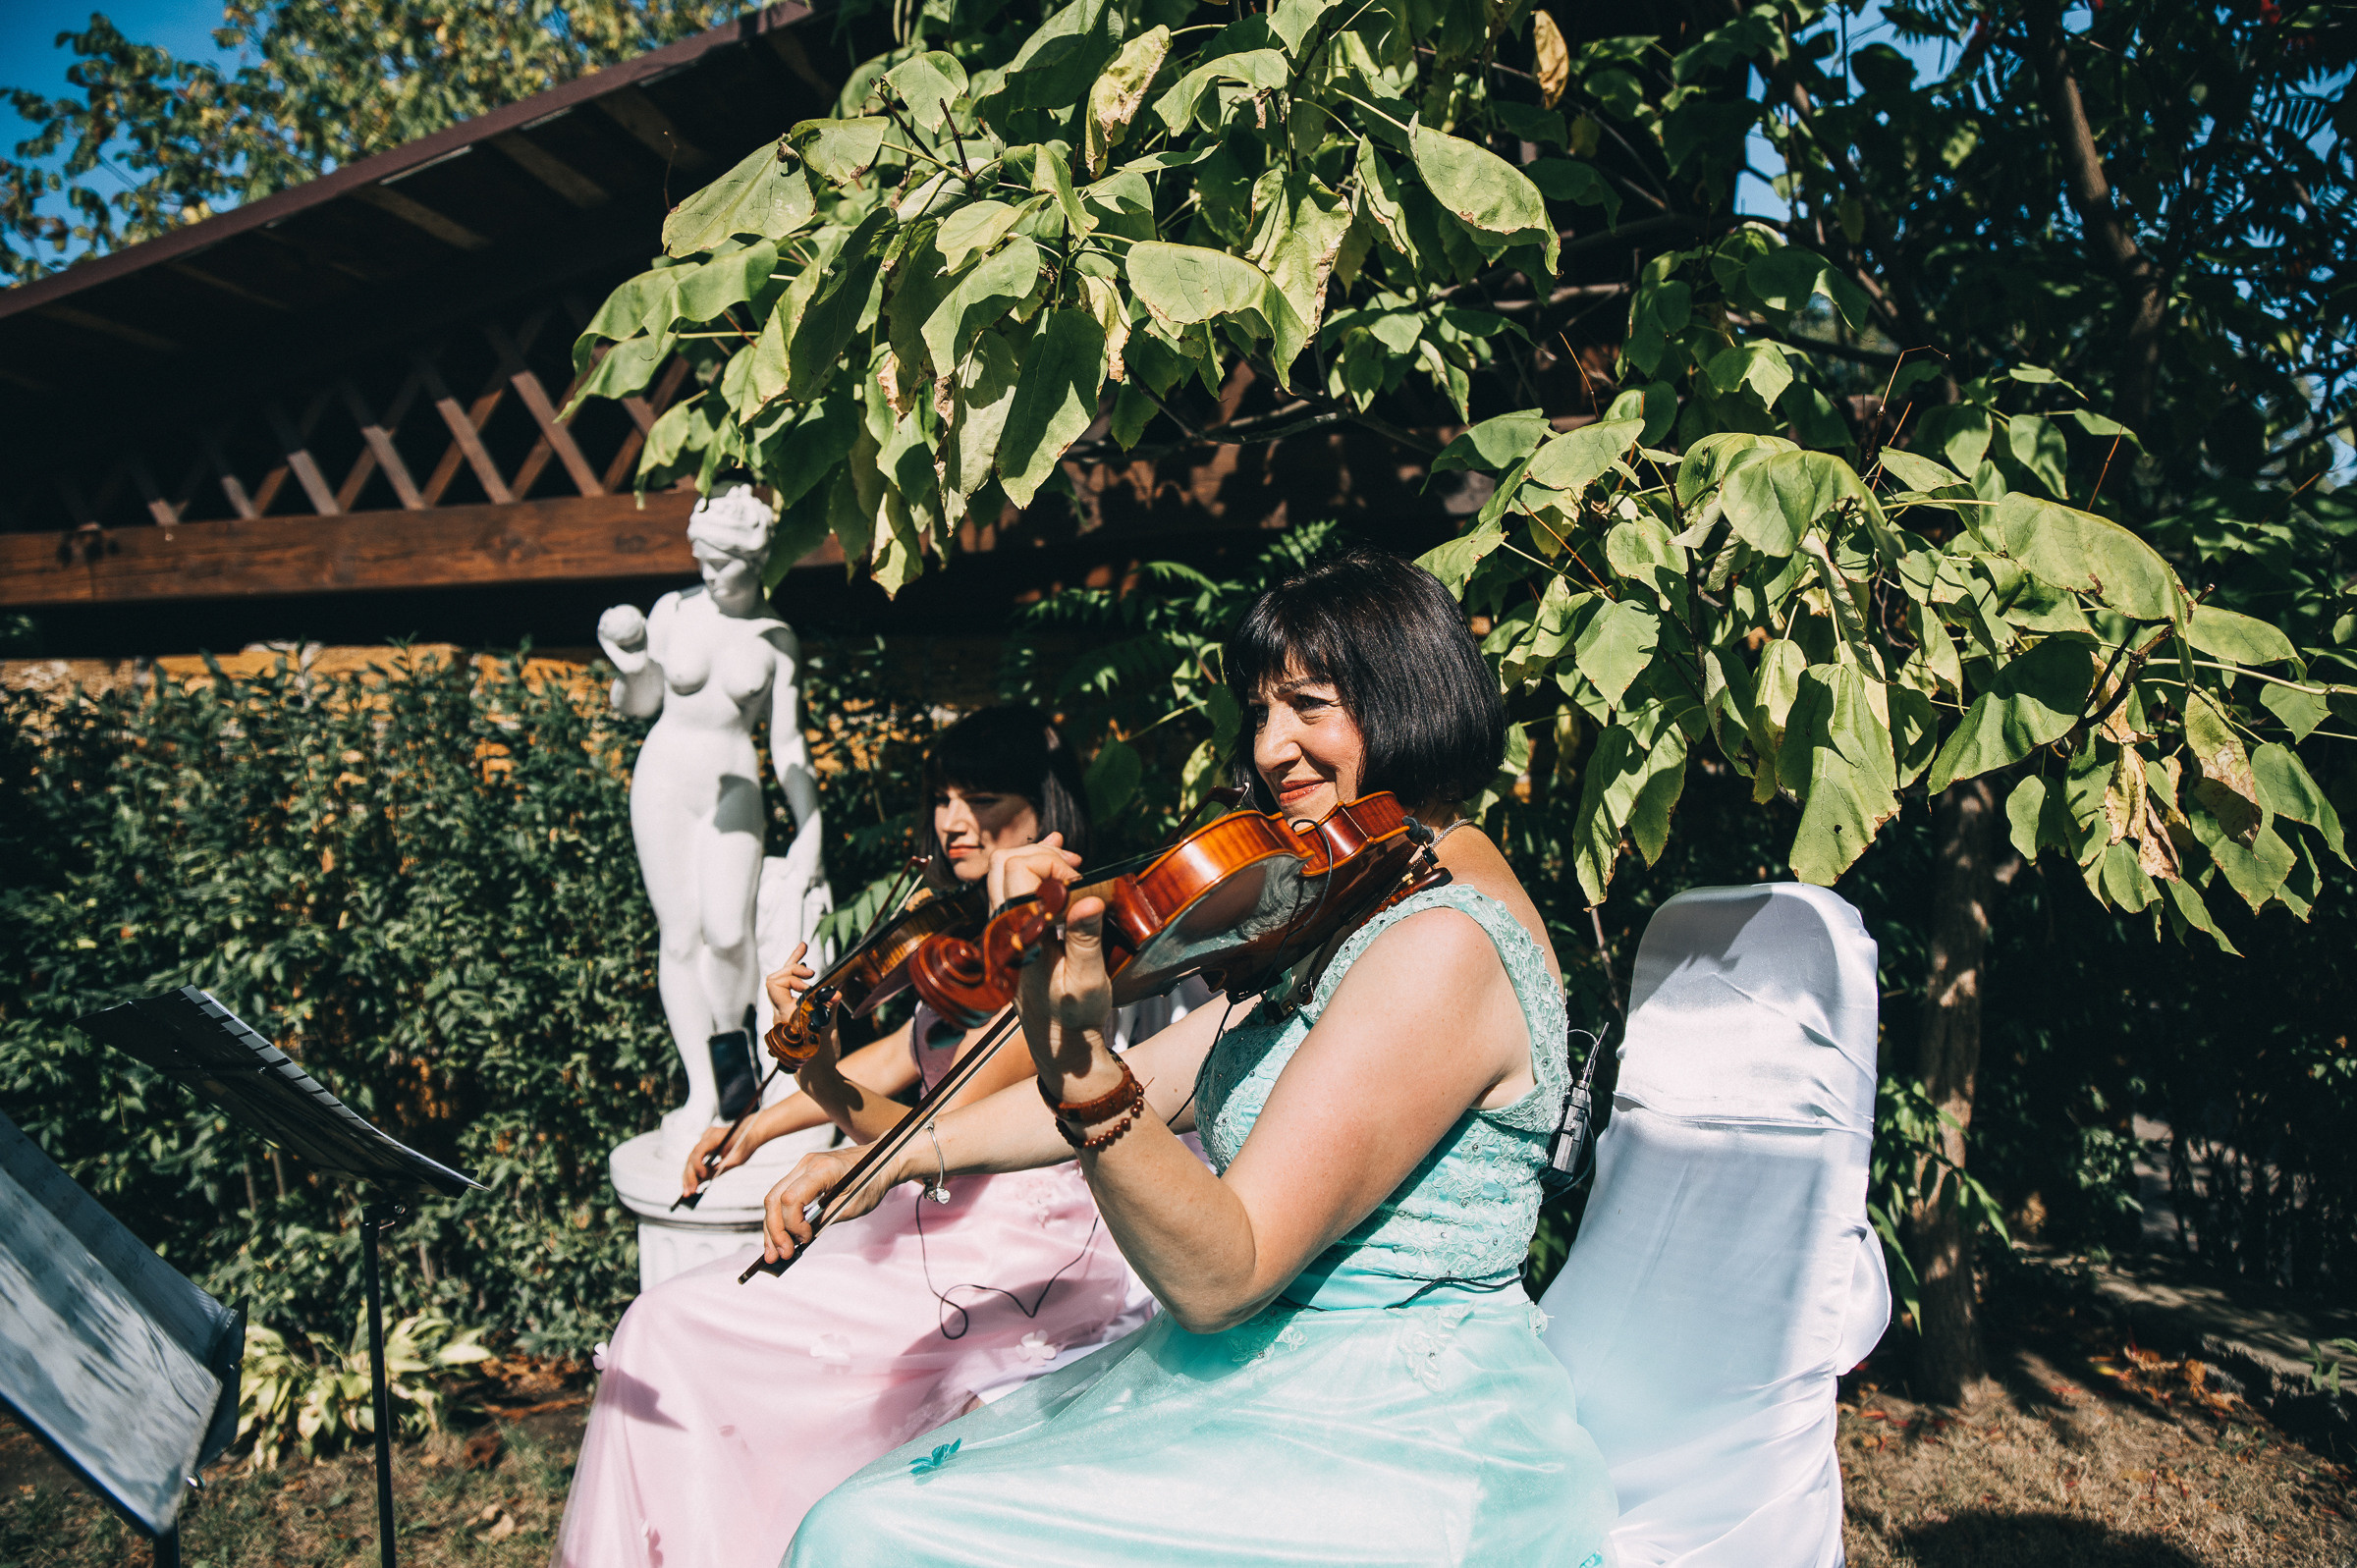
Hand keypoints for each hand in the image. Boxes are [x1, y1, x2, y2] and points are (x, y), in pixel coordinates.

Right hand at [597, 604, 649, 672]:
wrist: (637, 666)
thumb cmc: (642, 653)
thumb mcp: (644, 638)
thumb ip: (644, 629)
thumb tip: (643, 618)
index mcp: (623, 637)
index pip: (618, 624)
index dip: (617, 617)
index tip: (618, 608)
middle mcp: (616, 640)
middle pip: (610, 626)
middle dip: (607, 617)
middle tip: (610, 610)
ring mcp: (611, 644)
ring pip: (604, 631)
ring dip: (602, 622)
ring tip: (605, 615)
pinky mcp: (607, 649)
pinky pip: (603, 639)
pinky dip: (601, 632)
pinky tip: (602, 625)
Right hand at [680, 1119, 752, 1198]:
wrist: (749, 1133)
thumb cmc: (745, 1144)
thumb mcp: (739, 1157)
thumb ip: (723, 1166)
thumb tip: (705, 1179)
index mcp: (714, 1136)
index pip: (699, 1150)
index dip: (698, 1165)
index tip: (702, 1177)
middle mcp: (705, 1137)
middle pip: (692, 1157)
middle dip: (689, 1176)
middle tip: (688, 1192)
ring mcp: (703, 1142)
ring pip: (690, 1160)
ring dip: (688, 1177)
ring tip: (687, 1193)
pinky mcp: (704, 1148)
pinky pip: (694, 1161)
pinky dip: (693, 1173)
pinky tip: (690, 1186)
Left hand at [761, 942, 835, 1065]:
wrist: (814, 1076)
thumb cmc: (821, 1057)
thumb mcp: (827, 1033)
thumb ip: (829, 1010)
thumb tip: (836, 993)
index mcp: (786, 1015)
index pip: (775, 985)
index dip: (791, 977)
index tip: (810, 983)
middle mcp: (780, 1013)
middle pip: (775, 979)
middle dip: (793, 970)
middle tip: (812, 972)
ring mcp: (784, 1014)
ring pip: (780, 984)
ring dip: (792, 967)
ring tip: (802, 948)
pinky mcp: (791, 1016)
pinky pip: (788, 992)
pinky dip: (795, 977)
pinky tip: (802, 960)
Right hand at [762, 1145, 898, 1263]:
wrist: (881, 1159)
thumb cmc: (871, 1181)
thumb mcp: (852, 1206)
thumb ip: (825, 1219)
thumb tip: (800, 1238)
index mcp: (823, 1169)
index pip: (792, 1198)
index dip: (793, 1224)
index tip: (806, 1239)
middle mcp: (807, 1164)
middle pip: (775, 1199)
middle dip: (774, 1231)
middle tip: (778, 1256)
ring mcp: (802, 1166)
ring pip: (774, 1198)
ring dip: (772, 1228)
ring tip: (773, 1253)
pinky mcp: (802, 1173)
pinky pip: (783, 1196)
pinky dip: (780, 1217)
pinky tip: (780, 1237)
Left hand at [985, 835, 1113, 1093]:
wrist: (1058, 1041)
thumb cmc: (1074, 1015)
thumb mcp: (1087, 979)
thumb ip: (1084, 938)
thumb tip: (1090, 899)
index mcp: (1018, 937)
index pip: (1017, 871)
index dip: (1050, 863)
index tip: (1080, 881)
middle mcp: (1002, 930)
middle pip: (1005, 863)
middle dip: (1043, 854)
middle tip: (1077, 867)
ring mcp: (1003, 930)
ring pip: (1005, 873)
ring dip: (1038, 859)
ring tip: (1071, 861)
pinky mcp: (1012, 934)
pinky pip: (1012, 890)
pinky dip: (1034, 870)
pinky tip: (1057, 859)